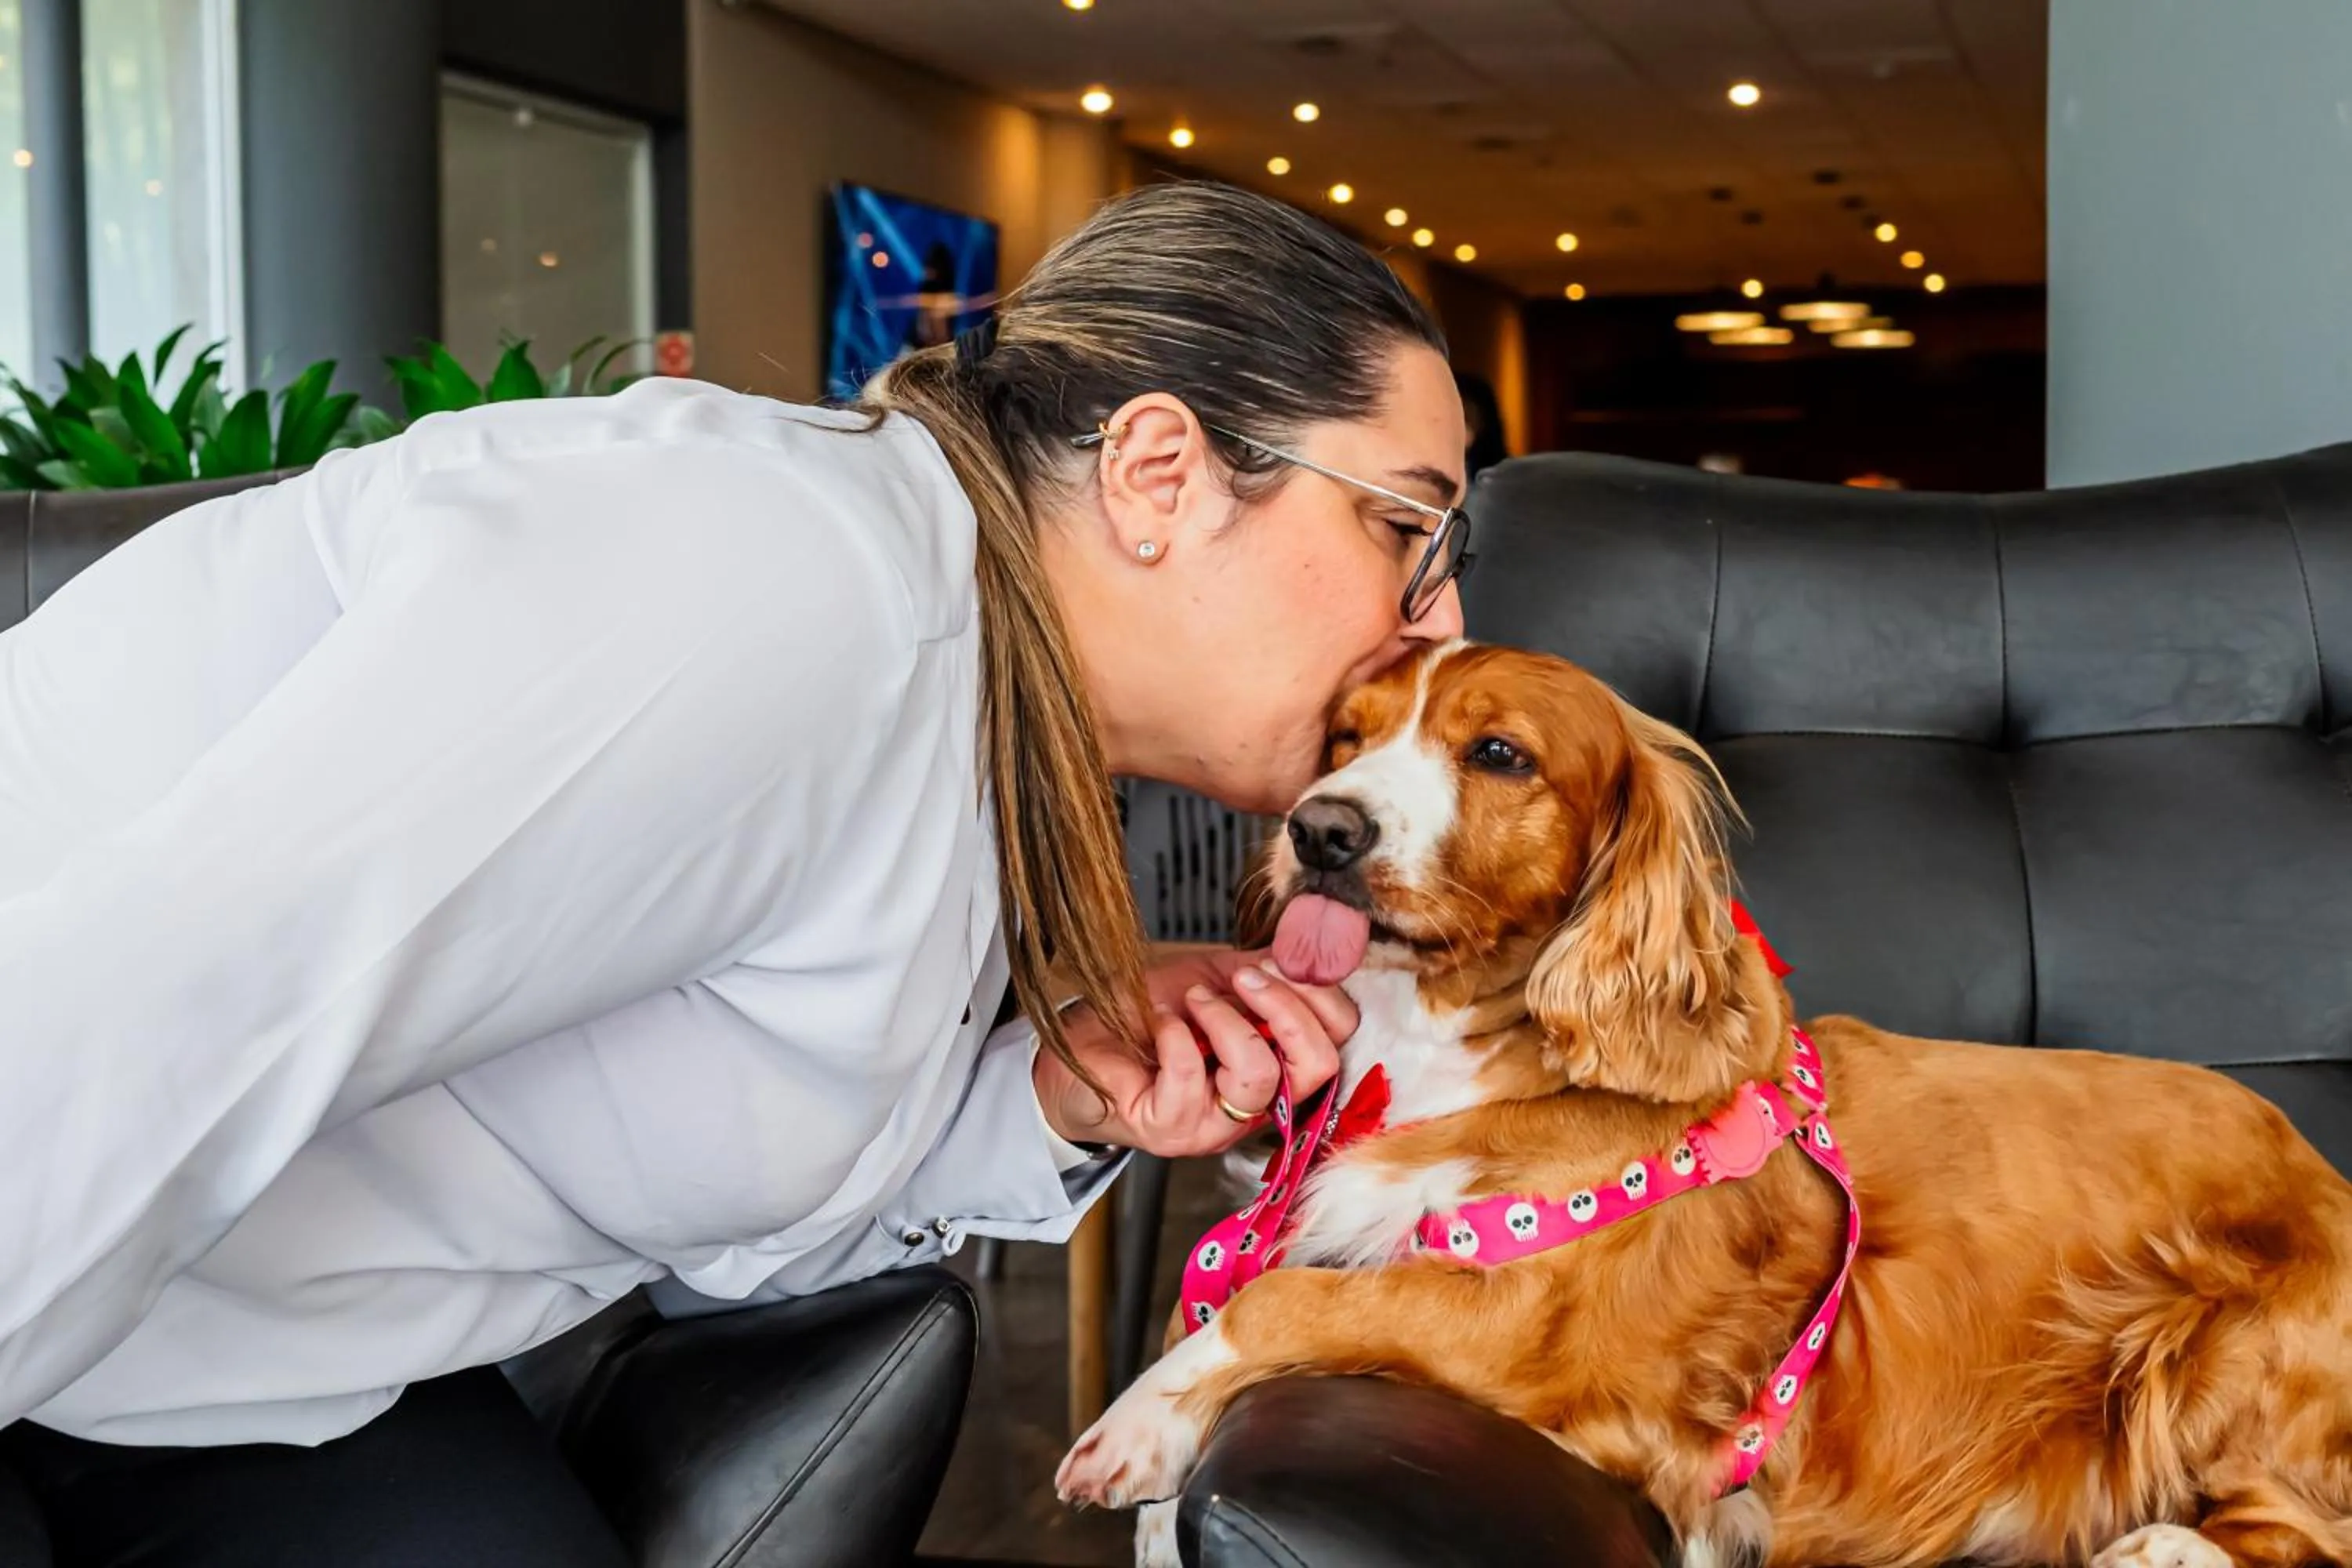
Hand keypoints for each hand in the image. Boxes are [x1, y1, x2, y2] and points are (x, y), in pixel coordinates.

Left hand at [1032, 948, 1355, 1157]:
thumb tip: (1302, 954)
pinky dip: (1175, 1035)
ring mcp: (1215, 1124)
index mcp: (1279, 1066)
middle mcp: (1257, 1104)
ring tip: (1196, 999)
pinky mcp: (1170, 1129)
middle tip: (1245, 978)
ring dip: (1227, 1021)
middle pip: (1319, 1067)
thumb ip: (1262, 971)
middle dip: (1288, 1007)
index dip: (1319, 995)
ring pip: (1260, 1077)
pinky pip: (1190, 1080)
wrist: (1084, 1042)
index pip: (1337, 1041)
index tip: (1277, 962)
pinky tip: (1161, 1020)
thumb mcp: (1213, 978)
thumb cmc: (1147, 1015)